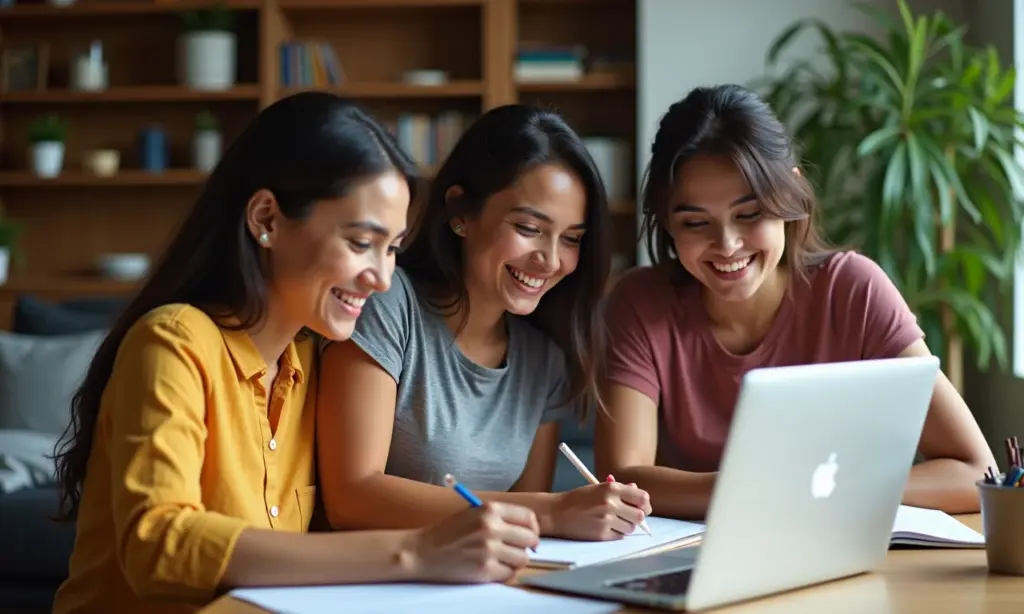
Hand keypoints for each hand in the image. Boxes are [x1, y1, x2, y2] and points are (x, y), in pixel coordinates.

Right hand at [405, 502, 539, 582]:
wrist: (422, 552)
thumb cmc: (448, 532)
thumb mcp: (473, 513)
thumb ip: (500, 517)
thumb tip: (530, 531)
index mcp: (490, 509)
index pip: (528, 517)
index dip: (532, 528)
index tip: (528, 535)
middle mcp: (491, 527)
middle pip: (530, 539)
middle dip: (526, 546)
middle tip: (515, 549)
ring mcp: (488, 550)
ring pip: (522, 559)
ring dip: (515, 561)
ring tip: (500, 559)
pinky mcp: (484, 570)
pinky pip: (509, 574)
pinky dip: (503, 573)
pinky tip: (491, 568)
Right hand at [548, 481, 651, 540]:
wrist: (557, 512)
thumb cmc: (578, 499)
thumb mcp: (598, 488)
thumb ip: (619, 490)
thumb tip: (637, 489)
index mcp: (611, 488)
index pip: (642, 497)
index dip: (644, 504)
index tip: (641, 507)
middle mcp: (610, 503)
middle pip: (640, 516)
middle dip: (637, 517)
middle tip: (630, 517)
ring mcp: (606, 519)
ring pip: (631, 528)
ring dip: (626, 526)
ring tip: (614, 521)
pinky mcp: (601, 534)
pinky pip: (619, 536)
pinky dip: (616, 533)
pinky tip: (605, 527)